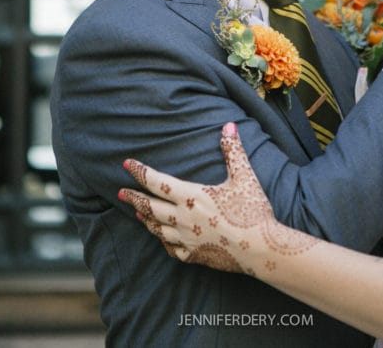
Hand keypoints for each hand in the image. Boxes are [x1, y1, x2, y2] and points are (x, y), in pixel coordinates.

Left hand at [119, 123, 316, 275]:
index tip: (127, 164)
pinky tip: (163, 239)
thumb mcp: (244, 177)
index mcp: (191, 197)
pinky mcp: (194, 256)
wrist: (261, 250)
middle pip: (150, 207)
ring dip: (146, 219)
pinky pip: (172, 250)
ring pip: (157, 229)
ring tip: (138, 212)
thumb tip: (228, 126)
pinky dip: (164, 242)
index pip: (156, 181)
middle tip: (121, 192)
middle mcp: (183, 219)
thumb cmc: (252, 212)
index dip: (140, 172)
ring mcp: (187, 239)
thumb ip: (233, 151)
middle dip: (134, 198)